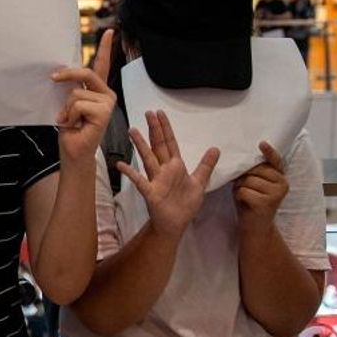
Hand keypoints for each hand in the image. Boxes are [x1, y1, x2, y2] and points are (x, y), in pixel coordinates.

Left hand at [52, 29, 118, 162]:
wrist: (74, 150)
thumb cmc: (70, 128)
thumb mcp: (67, 103)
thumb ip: (71, 88)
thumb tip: (60, 74)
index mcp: (97, 90)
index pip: (102, 65)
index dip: (106, 47)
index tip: (110, 31)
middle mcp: (106, 94)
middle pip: (85, 72)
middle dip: (66, 75)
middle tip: (53, 78)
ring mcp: (107, 103)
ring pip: (76, 93)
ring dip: (66, 109)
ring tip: (71, 121)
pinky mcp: (104, 112)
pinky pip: (77, 104)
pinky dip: (70, 116)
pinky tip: (75, 125)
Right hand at [119, 110, 218, 240]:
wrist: (175, 224)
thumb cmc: (185, 204)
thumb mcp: (199, 182)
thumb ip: (206, 165)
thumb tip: (215, 148)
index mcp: (175, 166)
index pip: (170, 143)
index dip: (166, 128)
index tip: (159, 113)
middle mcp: (163, 170)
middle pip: (158, 146)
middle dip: (154, 130)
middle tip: (148, 113)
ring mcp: (155, 180)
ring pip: (147, 159)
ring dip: (140, 145)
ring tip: (132, 130)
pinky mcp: (150, 192)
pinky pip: (139, 181)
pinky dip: (130, 173)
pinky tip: (120, 165)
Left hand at [233, 142, 288, 222]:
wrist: (255, 227)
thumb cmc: (251, 201)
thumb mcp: (252, 183)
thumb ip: (253, 172)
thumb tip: (241, 159)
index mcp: (280, 176)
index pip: (275, 160)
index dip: (268, 152)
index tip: (261, 143)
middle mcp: (282, 183)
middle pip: (254, 169)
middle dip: (243, 177)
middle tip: (245, 188)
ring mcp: (276, 193)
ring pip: (247, 180)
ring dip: (240, 187)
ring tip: (246, 196)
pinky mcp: (267, 202)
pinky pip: (243, 191)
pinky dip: (238, 196)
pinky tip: (245, 203)